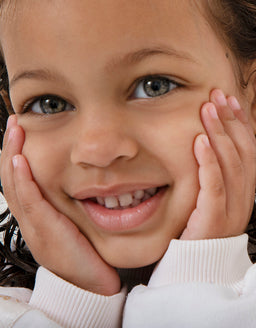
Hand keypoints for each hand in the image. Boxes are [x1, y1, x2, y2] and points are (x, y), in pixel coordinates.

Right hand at [0, 115, 120, 295]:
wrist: (95, 282)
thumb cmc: (89, 254)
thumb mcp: (76, 224)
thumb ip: (72, 205)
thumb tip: (86, 182)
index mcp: (38, 218)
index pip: (21, 182)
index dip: (17, 157)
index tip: (21, 133)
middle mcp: (30, 221)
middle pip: (12, 180)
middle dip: (10, 149)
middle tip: (14, 123)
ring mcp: (35, 227)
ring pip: (15, 186)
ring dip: (12, 155)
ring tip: (15, 130)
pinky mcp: (45, 232)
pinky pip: (29, 202)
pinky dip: (23, 180)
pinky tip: (20, 160)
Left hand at [181, 89, 255, 239]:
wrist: (196, 273)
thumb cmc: (201, 231)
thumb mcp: (215, 199)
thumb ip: (217, 175)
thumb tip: (209, 141)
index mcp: (245, 191)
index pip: (249, 150)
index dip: (241, 123)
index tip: (230, 100)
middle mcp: (244, 198)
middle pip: (242, 152)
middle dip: (230, 120)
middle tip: (217, 95)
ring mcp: (232, 211)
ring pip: (231, 164)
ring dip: (219, 132)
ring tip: (207, 108)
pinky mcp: (214, 222)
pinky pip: (214, 187)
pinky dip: (208, 161)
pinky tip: (198, 141)